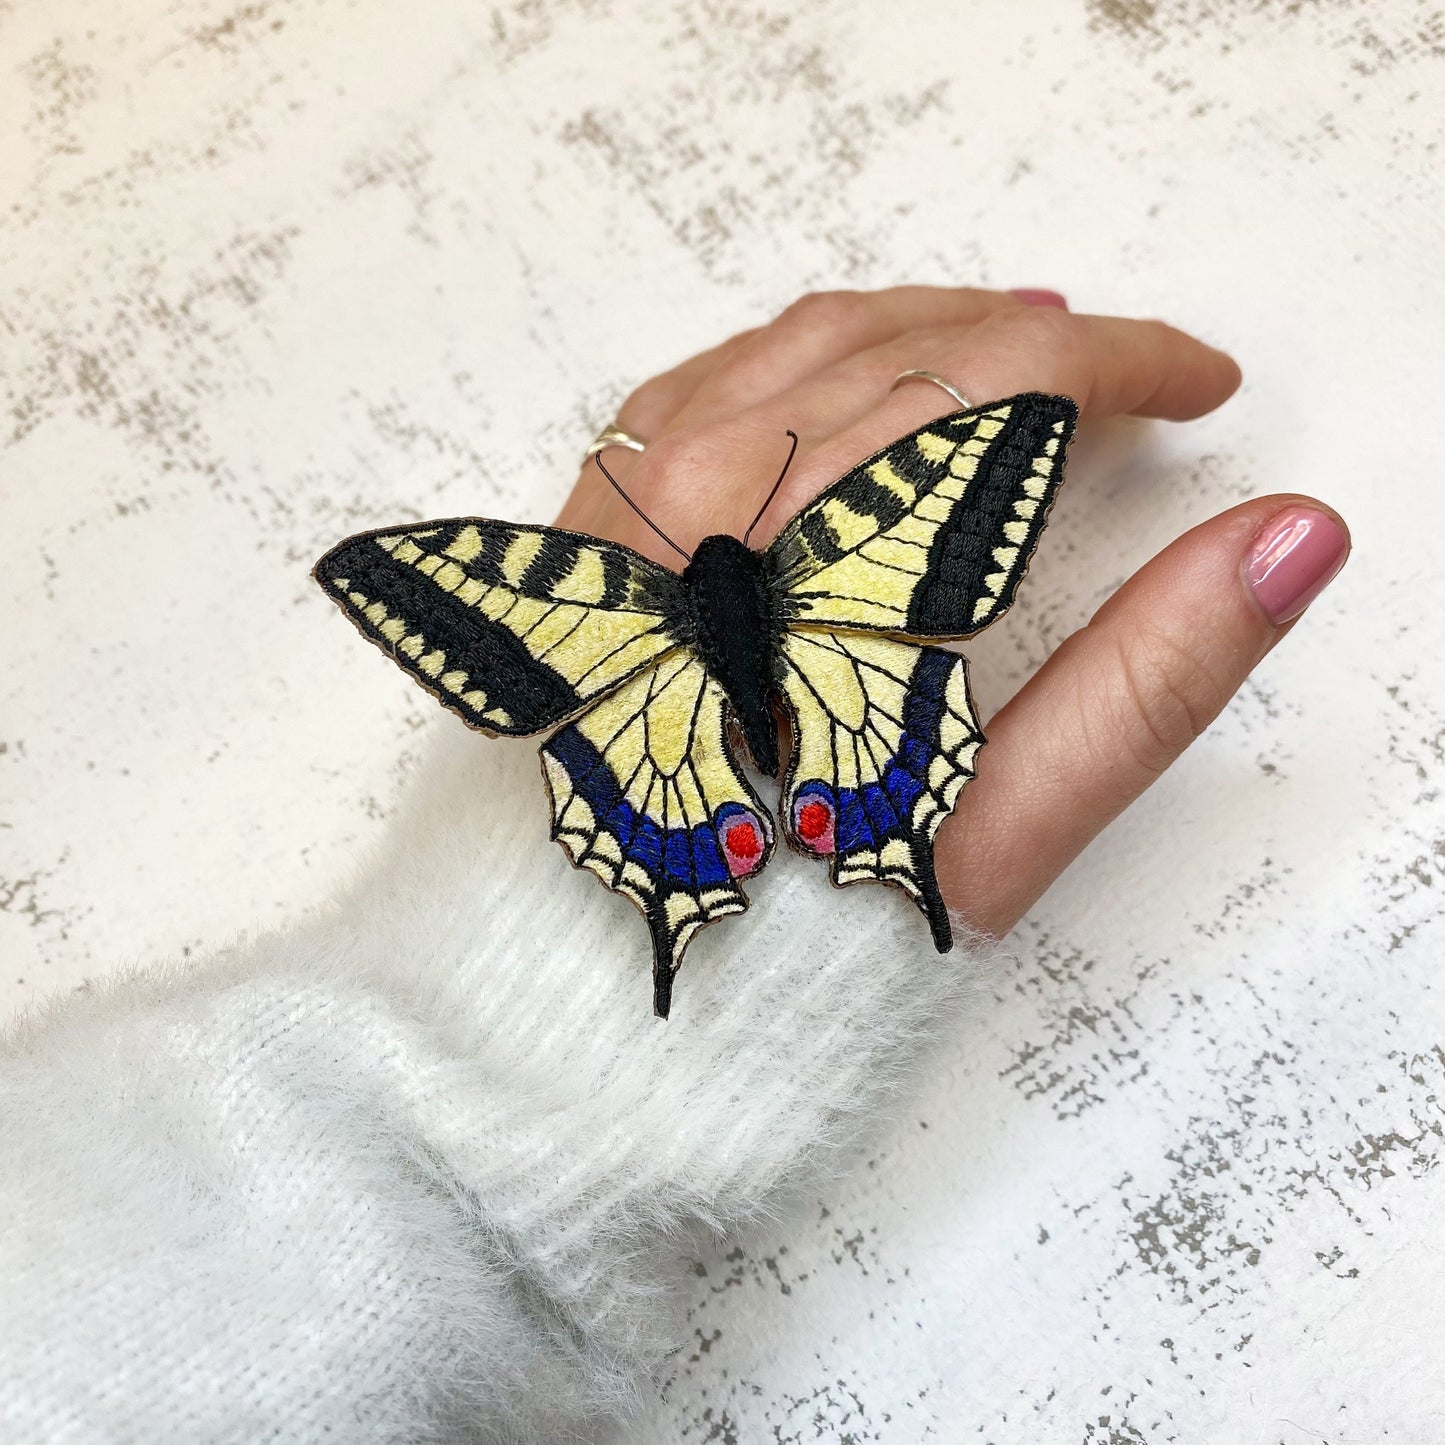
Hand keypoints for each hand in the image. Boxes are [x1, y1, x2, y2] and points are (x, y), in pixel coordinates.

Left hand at [555, 286, 1348, 935]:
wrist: (566, 996)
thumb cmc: (775, 933)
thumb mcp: (977, 835)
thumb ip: (1137, 689)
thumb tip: (1284, 542)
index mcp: (815, 567)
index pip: (991, 396)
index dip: (1119, 369)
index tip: (1198, 385)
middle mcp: (705, 501)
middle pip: (902, 353)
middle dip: (1040, 343)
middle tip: (1136, 374)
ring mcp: (629, 501)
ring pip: (804, 346)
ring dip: (931, 327)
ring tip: (1028, 340)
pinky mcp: (588, 525)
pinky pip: (711, 377)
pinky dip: (810, 354)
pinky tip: (863, 373)